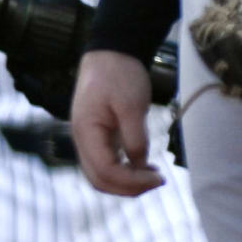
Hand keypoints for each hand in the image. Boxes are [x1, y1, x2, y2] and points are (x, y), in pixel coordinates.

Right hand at [70, 50, 159, 195]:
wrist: (110, 53)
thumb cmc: (119, 75)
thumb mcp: (131, 105)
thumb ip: (135, 138)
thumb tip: (140, 166)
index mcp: (86, 131)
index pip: (105, 171)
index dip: (132, 181)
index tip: (160, 178)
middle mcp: (82, 140)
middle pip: (99, 180)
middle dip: (129, 188)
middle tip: (159, 181)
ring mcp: (88, 139)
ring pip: (100, 176)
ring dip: (126, 183)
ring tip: (153, 177)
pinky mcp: (97, 137)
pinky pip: (105, 164)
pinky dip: (123, 173)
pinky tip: (144, 168)